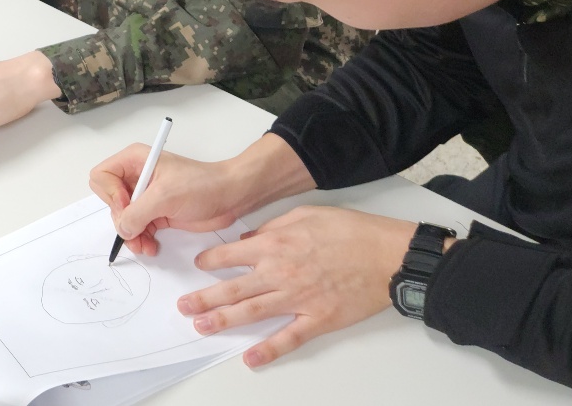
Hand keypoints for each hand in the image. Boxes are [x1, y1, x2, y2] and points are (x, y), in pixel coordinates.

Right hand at [89, 134, 313, 256]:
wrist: (230, 197)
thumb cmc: (201, 185)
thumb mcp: (165, 196)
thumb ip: (137, 213)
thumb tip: (122, 230)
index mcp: (134, 161)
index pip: (102, 176)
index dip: (110, 194)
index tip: (128, 206)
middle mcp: (136, 177)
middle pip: (109, 201)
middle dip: (121, 220)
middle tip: (137, 230)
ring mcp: (145, 197)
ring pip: (122, 219)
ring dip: (131, 235)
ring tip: (144, 245)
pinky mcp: (155, 213)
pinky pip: (136, 229)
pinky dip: (140, 240)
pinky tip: (151, 246)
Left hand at [180, 207, 417, 368]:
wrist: (387, 254)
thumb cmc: (350, 231)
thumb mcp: (305, 214)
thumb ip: (272, 227)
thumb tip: (249, 238)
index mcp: (275, 244)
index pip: (230, 254)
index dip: (210, 260)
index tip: (199, 265)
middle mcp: (280, 273)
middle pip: (233, 288)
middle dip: (204, 298)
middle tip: (183, 307)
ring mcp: (298, 299)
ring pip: (252, 312)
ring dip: (224, 320)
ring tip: (201, 327)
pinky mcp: (318, 319)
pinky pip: (289, 338)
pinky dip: (269, 349)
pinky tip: (250, 357)